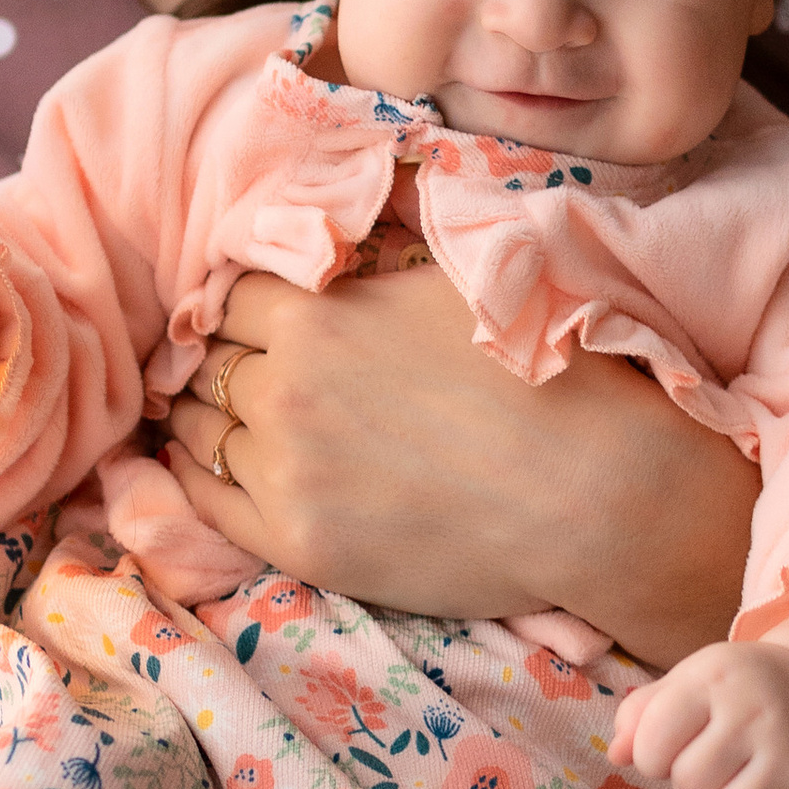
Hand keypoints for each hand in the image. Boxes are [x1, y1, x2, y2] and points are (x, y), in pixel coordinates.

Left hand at [159, 266, 758, 662]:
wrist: (592, 492)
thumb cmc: (541, 377)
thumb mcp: (454, 280)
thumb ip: (373, 266)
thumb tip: (333, 246)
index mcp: (316, 316)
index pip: (233, 296)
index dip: (246, 305)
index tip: (257, 319)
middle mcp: (284, 389)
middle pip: (211, 363)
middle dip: (226, 360)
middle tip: (244, 370)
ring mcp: (284, 472)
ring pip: (200, 431)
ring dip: (209, 416)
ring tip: (228, 418)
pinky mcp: (298, 542)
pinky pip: (207, 504)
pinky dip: (196, 477)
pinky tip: (205, 468)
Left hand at [612, 642, 788, 788]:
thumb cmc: (739, 691)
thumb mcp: (690, 682)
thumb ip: (641, 714)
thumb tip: (616, 755)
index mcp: (716, 679)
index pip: (653, 742)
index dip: (652, 755)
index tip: (673, 746)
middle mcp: (759, 714)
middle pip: (689, 784)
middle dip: (690, 782)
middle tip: (712, 765)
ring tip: (735, 787)